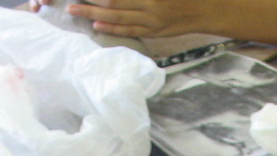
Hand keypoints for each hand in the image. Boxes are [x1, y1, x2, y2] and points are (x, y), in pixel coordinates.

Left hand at [64, 0, 207, 38]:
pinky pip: (129, 31)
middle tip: (70, 1)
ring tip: (75, 11)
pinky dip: (112, 29)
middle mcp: (149, 6)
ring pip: (117, 18)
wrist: (206, 9)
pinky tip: (96, 27)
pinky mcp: (153, 32)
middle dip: (89, 1)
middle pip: (112, 3)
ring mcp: (151, 21)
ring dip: (93, 15)